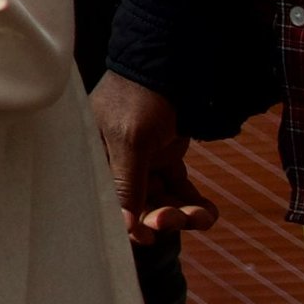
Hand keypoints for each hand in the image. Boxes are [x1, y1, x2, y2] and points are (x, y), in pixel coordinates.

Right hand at [92, 71, 218, 241]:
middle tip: (179, 219)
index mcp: (93, 159)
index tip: (149, 237)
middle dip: (161, 216)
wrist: (174, 66)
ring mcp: (141, 161)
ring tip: (205, 217)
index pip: (106, 201)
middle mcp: (114, 163)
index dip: (127, 222)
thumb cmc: (140, 98)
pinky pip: (178, 189)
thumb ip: (126, 185)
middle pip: (136, 204)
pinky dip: (194, 202)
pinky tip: (210, 211)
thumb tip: (125, 229)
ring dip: (183, 212)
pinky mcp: (165, 157)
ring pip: (161, 199)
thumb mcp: (131, 141)